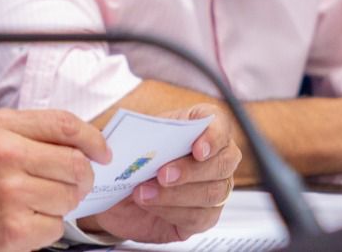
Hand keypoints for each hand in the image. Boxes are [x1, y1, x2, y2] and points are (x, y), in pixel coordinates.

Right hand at [0, 109, 108, 251]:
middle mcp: (7, 158)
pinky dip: (46, 227)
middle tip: (71, 182)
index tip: (102, 152)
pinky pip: (55, 228)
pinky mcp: (13, 231)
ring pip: (69, 198)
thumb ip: (28, 130)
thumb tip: (80, 141)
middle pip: (76, 165)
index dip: (93, 139)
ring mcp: (11, 196)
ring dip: (61, 203)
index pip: (65, 126)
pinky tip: (24, 219)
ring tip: (36, 201)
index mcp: (1, 128)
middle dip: (81, 177)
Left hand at [77, 102, 240, 243]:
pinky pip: (199, 217)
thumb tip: (123, 139)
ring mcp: (214, 187)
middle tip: (162, 175)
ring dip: (175, 194)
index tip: (197, 149)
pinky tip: (150, 205)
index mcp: (198, 127)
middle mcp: (214, 157)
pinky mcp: (204, 216)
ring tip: (143, 192)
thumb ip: (131, 133)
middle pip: (223, 162)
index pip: (220, 124)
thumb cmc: (130, 157)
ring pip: (213, 193)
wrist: (118, 191)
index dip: (213, 136)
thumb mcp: (127, 138)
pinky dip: (171, 211)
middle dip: (191, 170)